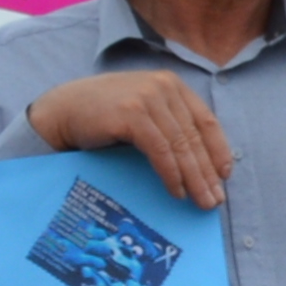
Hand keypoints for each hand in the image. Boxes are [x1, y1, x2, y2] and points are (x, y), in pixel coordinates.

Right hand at [24, 68, 233, 207]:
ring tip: (200, 201)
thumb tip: (195, 160)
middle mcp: (163, 87)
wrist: (61, 111)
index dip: (218, 149)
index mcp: (170, 84)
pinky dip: (171, 174)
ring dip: (193, 178)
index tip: (224, 175)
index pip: (205, 119)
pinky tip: (176, 192)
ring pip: (181, 145)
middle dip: (207, 171)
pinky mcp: (132, 114)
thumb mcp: (141, 112)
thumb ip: (167, 122)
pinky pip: (160, 151)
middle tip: (215, 199)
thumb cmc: (101, 116)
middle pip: (194, 136)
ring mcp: (147, 98)